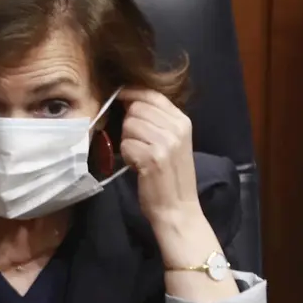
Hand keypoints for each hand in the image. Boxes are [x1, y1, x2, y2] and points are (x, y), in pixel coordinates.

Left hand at [119, 88, 202, 228]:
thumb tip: (129, 101)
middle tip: (137, 143)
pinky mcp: (152, 157)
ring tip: (139, 156)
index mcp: (183, 121)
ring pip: (129, 125)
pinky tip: (137, 166)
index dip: (132, 93)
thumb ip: (158, 121)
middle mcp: (176, 128)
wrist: (178, 209)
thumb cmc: (172, 177)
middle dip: (128, 124)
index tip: (120, 97)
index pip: (152, 94)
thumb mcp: (173, 142)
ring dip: (127, 141)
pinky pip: (125, 144)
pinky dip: (126, 156)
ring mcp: (165, 142)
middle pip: (136, 108)